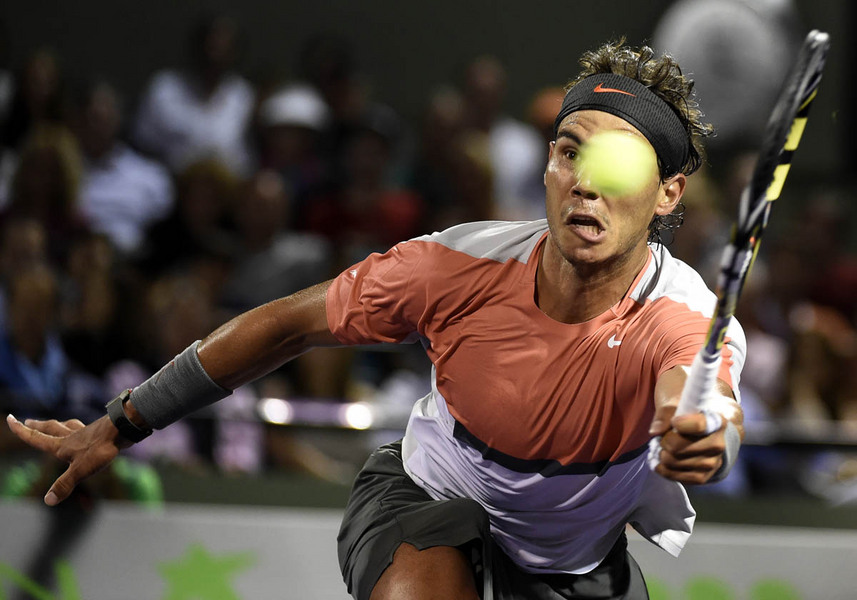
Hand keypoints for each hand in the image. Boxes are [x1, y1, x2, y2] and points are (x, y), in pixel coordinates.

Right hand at [5, 414, 130, 505]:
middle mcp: (71, 436)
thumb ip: (64, 484)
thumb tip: (48, 500)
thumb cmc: (101, 449)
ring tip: (53, 423)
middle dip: (37, 426)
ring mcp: (85, 432)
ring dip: (56, 424)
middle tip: (27, 420)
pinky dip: (77, 427)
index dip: (22, 430)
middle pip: (50, 428)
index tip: (11, 418)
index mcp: (62, 446)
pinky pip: (83, 428)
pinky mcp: (98, 432)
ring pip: (66, 426)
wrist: (122, 430)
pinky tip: (83, 429)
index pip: (36, 437)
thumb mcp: (80, 470)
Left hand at [648, 406, 726, 484]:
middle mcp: (718, 444)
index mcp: (716, 422)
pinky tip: (659, 462)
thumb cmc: (686, 415)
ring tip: (662, 447)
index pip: (699, 426)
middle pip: (678, 447)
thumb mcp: (676, 404)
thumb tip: (655, 432)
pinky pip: (676, 476)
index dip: (681, 424)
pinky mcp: (702, 477)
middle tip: (664, 437)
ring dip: (661, 455)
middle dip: (664, 441)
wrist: (699, 434)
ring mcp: (712, 463)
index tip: (674, 421)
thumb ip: (665, 413)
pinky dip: (662, 469)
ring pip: (673, 462)